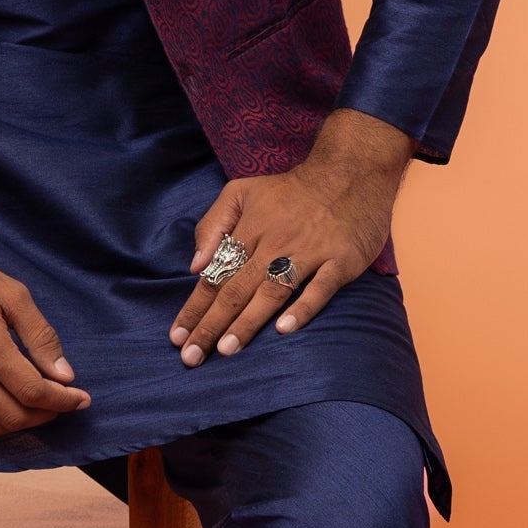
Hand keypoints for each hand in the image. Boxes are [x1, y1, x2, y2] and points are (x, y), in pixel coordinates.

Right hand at [0, 172, 89, 436]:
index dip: (62, 401)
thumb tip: (65, 375)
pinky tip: (4, 409)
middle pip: (13, 416)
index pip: (32, 391)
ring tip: (36, 407)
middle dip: (46, 415)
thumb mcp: (12, 293)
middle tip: (61, 401)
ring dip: (18, 425)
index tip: (81, 398)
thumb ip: (41, 336)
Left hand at [170, 109, 414, 365]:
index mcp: (249, 229)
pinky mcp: (340, 261)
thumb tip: (194, 266)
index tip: (176, 337)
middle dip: (211, 325)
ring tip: (226, 349)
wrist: (351, 170)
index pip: (215, 275)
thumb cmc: (291, 189)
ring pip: (272, 291)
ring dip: (247, 322)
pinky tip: (284, 329)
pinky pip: (320, 288)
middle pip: (237, 289)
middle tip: (191, 356)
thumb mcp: (242, 191)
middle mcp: (274, 243)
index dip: (194, 308)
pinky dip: (302, 308)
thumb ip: (213, 225)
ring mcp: (309, 252)